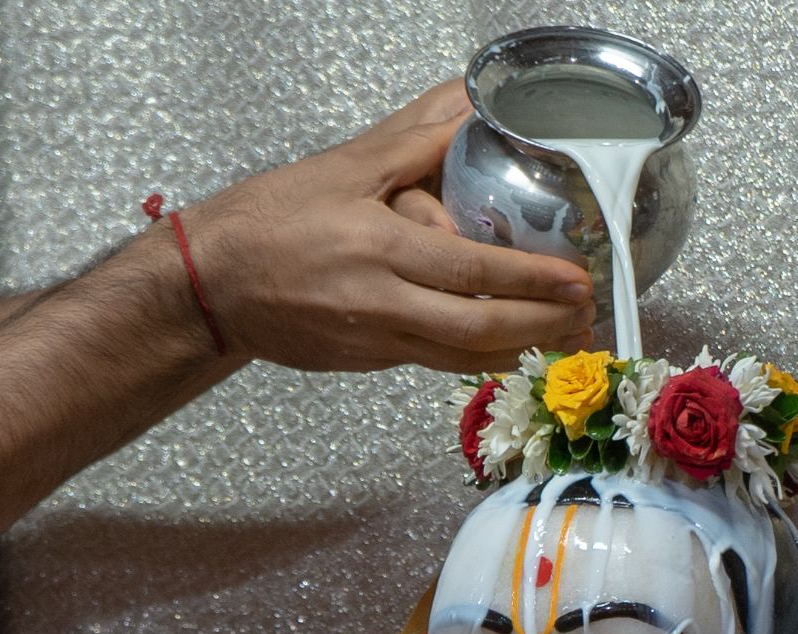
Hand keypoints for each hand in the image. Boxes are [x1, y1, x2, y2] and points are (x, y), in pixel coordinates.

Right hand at [181, 81, 595, 372]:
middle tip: (585, 317)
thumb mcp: (344, 167)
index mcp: (379, 249)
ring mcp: (376, 340)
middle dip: (540, 327)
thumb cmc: (270, 221)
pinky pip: (435, 361)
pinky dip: (479, 357)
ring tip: (566, 340)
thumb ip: (412, 142)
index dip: (530, 280)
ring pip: (461, 358)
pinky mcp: (369, 360)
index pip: (472, 270)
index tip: (576, 280)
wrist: (212, 285)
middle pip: (477, 329)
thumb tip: (466, 107)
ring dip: (521, 352)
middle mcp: (381, 304)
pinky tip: (510, 346)